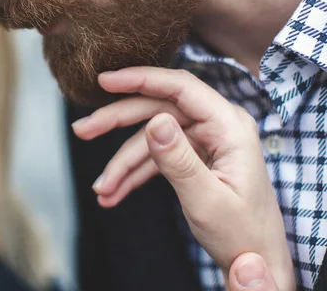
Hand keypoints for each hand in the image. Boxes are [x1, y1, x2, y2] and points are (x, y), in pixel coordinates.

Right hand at [72, 67, 294, 290]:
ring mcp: (204, 141)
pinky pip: (155, 158)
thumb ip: (180, 160)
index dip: (140, 79)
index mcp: (229, 126)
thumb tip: (153, 122)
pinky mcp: (193, 157)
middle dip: (116, 123)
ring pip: (149, 138)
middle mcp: (216, 126)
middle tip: (82, 130)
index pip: (180, 87)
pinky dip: (133, 175)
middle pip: (156, 110)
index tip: (105, 80)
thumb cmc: (243, 235)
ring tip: (101, 189)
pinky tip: (114, 193)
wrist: (256, 259)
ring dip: (121, 163)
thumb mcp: (208, 200)